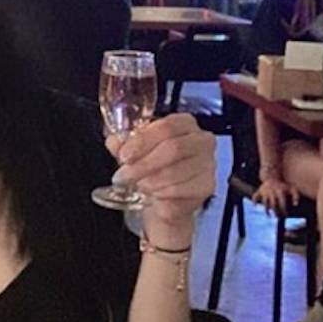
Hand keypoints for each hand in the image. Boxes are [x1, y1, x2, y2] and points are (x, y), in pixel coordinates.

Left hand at [108, 114, 215, 244]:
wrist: (163, 198)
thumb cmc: (151, 168)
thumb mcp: (133, 151)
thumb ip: (122, 143)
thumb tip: (114, 141)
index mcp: (184, 123)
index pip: (166, 127)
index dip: (142, 142)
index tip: (124, 155)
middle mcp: (201, 140)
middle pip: (172, 148)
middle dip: (143, 164)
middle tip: (124, 175)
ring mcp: (208, 163)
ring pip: (174, 171)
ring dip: (149, 181)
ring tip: (137, 185)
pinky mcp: (207, 186)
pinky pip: (180, 190)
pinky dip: (160, 193)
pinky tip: (153, 194)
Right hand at [253, 177, 299, 215]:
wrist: (272, 176)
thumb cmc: (283, 185)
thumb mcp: (292, 189)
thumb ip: (296, 197)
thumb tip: (295, 205)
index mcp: (280, 192)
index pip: (282, 204)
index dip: (284, 211)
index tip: (285, 215)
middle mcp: (272, 192)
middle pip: (273, 205)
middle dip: (276, 212)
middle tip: (278, 217)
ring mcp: (265, 192)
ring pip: (265, 203)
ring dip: (267, 210)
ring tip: (269, 216)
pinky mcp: (259, 191)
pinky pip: (255, 196)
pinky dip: (254, 201)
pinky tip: (255, 206)